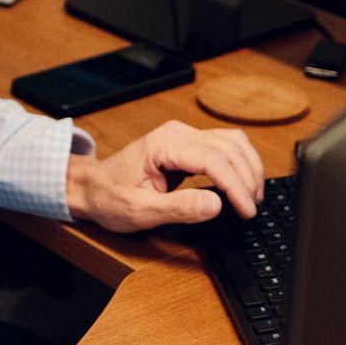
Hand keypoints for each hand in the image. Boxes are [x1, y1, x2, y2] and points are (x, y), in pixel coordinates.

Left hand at [64, 120, 263, 229]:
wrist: (93, 187)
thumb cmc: (111, 197)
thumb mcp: (140, 211)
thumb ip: (179, 208)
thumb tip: (216, 205)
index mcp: (163, 145)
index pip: (214, 160)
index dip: (236, 186)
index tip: (247, 210)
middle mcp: (177, 133)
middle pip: (229, 148)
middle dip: (247, 178)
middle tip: (251, 209)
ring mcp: (183, 136)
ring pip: (232, 142)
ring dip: (248, 168)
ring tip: (252, 198)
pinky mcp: (189, 143)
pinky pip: (224, 146)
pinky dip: (240, 164)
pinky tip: (242, 184)